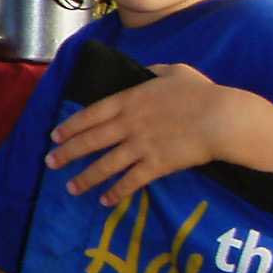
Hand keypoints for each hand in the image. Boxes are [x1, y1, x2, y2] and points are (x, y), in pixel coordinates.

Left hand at [46, 63, 234, 205]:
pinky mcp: (156, 166)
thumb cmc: (201, 93)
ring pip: (105, 165)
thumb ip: (155, 72)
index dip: (70, 126)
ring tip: (70, 188)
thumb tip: (147, 71)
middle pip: (91, 141)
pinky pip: (131, 181)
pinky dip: (116, 192)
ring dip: (85, 178)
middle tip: (50, 163)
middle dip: (67, 153)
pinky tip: (105, 201)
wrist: (222, 118)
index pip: (90, 115)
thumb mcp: (174, 72)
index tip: (54, 136)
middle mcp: (128, 124)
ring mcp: (140, 146)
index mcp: (129, 100)